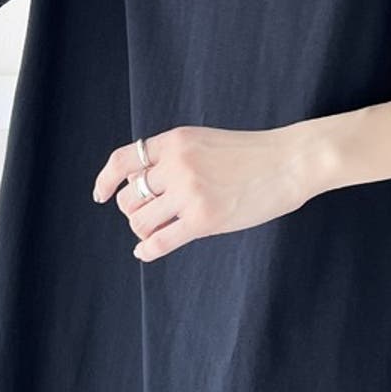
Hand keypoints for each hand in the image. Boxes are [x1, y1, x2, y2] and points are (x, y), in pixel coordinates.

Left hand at [91, 125, 311, 262]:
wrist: (290, 161)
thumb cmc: (251, 153)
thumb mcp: (205, 141)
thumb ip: (174, 157)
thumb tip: (141, 184)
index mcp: (175, 140)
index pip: (123, 160)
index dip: (105, 180)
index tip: (100, 194)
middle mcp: (177, 164)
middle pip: (128, 196)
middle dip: (132, 210)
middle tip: (148, 216)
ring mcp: (189, 192)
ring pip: (140, 220)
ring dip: (143, 229)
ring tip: (156, 231)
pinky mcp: (204, 220)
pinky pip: (159, 241)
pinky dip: (147, 249)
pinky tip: (146, 251)